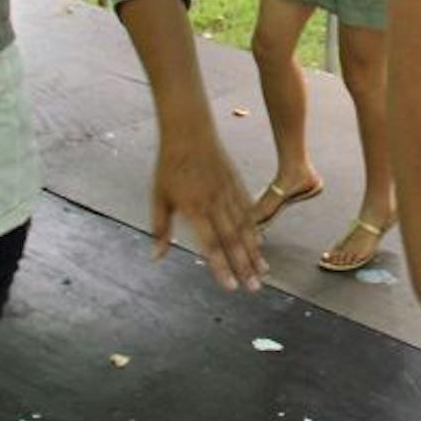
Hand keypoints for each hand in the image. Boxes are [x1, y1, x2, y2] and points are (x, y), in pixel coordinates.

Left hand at [152, 133, 267, 292]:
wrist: (189, 131)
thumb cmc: (170, 165)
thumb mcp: (158, 197)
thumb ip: (160, 228)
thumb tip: (157, 256)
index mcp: (194, 209)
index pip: (210, 245)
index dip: (221, 267)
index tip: (231, 286)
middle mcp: (215, 204)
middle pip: (233, 241)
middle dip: (245, 267)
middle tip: (254, 288)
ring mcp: (229, 194)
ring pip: (245, 228)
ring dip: (254, 253)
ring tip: (263, 272)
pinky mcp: (236, 184)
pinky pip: (248, 211)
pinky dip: (255, 230)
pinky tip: (259, 244)